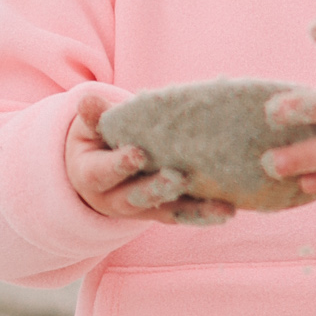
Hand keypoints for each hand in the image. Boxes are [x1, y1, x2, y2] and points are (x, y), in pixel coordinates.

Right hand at [65, 91, 234, 225]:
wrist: (100, 167)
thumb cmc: (98, 139)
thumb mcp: (90, 127)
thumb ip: (95, 117)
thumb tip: (87, 100)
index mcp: (91, 175)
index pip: (101, 172)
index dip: (118, 165)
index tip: (137, 154)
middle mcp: (115, 199)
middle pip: (136, 198)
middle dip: (157, 189)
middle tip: (178, 178)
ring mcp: (142, 208)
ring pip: (167, 212)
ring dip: (194, 211)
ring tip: (221, 208)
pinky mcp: (164, 211)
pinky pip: (184, 215)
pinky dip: (205, 214)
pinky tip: (228, 210)